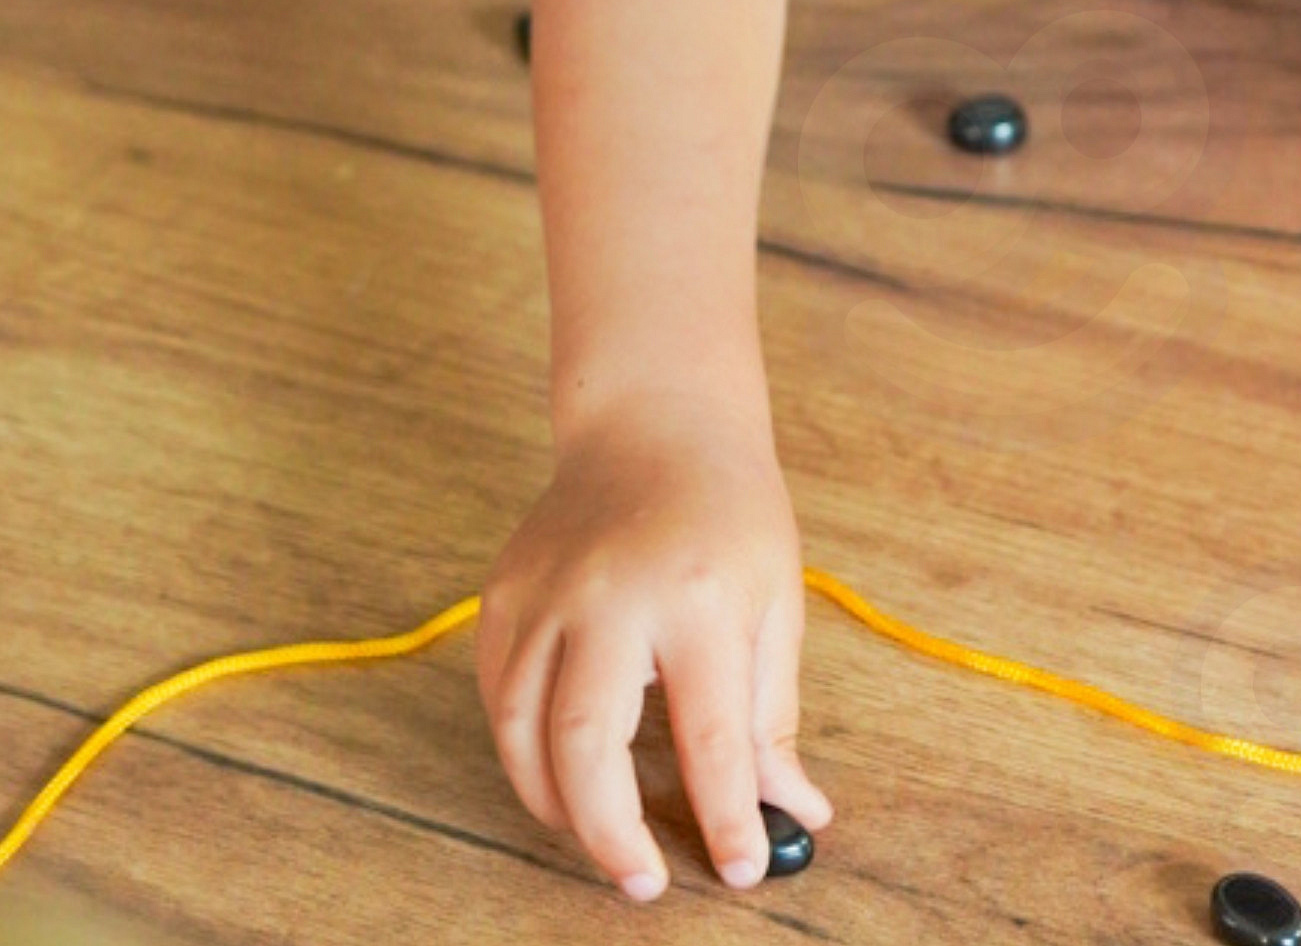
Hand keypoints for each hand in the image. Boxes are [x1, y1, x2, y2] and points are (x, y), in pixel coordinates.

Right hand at [476, 398, 833, 899]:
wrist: (657, 424)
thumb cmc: (731, 512)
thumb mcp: (776, 600)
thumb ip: (772, 713)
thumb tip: (795, 811)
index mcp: (700, 598)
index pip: (710, 737)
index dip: (724, 817)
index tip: (742, 870)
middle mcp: (612, 597)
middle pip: (587, 748)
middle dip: (610, 835)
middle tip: (643, 883)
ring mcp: (547, 593)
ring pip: (522, 733)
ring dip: (556, 804)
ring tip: (600, 835)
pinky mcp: (503, 594)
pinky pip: (497, 695)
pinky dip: (521, 748)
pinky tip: (557, 768)